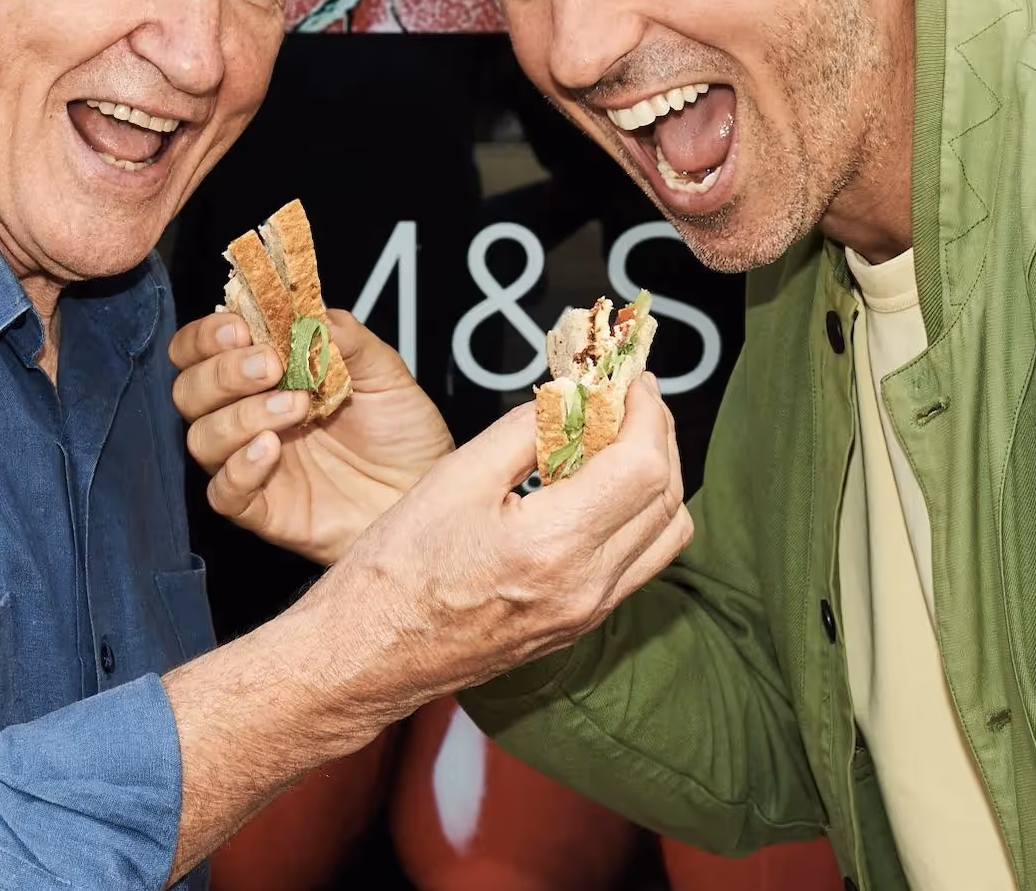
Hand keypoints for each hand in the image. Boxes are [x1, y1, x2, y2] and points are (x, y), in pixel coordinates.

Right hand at [170, 308, 453, 564]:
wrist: (427, 490)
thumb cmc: (404, 434)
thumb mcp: (384, 372)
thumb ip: (342, 336)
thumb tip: (305, 310)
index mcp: (268, 377)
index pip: (202, 350)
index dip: (208, 335)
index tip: (241, 327)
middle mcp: (249, 417)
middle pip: (188, 391)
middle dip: (222, 372)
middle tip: (270, 365)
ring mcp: (252, 465)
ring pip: (202, 438)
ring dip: (240, 416)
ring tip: (296, 407)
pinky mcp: (262, 510)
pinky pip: (223, 493)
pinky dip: (239, 468)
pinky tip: (272, 450)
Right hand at [307, 373, 692, 716]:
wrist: (368, 655)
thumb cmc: (395, 571)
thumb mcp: (456, 476)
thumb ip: (527, 430)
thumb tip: (573, 397)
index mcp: (553, 547)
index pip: (644, 467)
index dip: (646, 412)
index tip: (631, 380)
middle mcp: (585, 588)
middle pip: (667, 499)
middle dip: (657, 435)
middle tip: (629, 397)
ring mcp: (586, 614)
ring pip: (665, 536)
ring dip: (657, 478)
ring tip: (618, 439)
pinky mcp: (577, 626)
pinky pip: (638, 564)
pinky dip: (637, 515)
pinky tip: (598, 487)